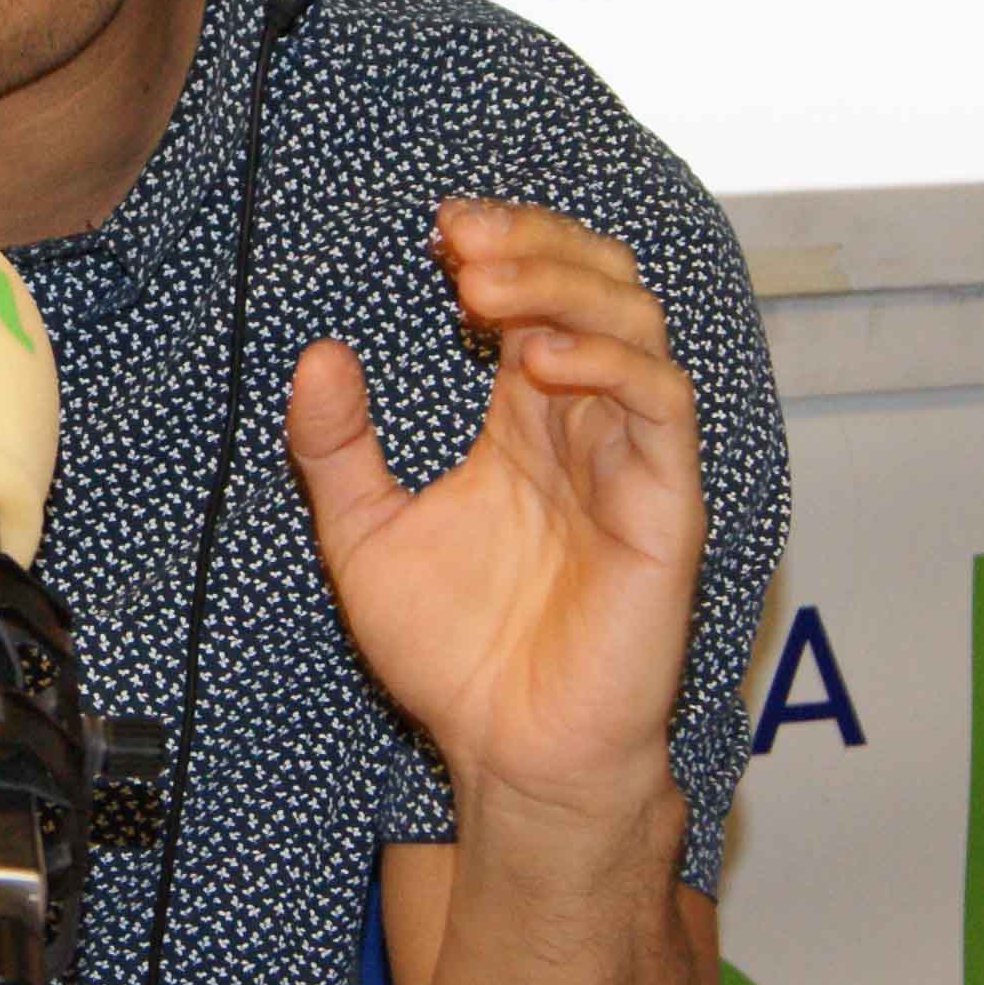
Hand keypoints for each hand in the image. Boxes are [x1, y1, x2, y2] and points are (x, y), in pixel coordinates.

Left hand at [285, 199, 707, 834]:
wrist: (507, 751)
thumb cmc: (454, 655)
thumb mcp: (364, 537)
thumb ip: (337, 451)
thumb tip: (317, 356)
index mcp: (528, 419)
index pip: (537, 295)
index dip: (501, 247)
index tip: (435, 232)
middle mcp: (586, 424)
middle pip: (597, 284)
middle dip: (537, 242)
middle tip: (461, 236)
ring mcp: (632, 459)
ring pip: (636, 325)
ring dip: (565, 285)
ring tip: (483, 282)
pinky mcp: (667, 507)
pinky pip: (662, 407)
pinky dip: (609, 366)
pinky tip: (540, 360)